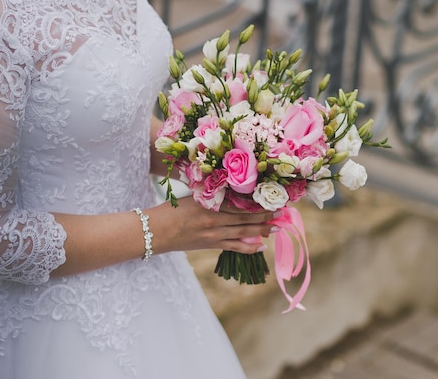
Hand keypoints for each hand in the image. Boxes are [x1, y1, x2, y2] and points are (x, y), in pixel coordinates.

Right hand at [149, 196, 277, 254]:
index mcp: (210, 203)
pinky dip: (249, 247)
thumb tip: (232, 189)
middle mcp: (215, 219)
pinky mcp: (211, 245)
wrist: (155, 232)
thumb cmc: (171, 209)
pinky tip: (261, 246)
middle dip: (266, 214)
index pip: (240, 201)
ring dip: (262, 229)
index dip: (258, 200)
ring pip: (244, 231)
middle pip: (246, 216)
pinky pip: (235, 246)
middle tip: (283, 211)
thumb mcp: (192, 196)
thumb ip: (211, 193)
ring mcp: (214, 234)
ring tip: (277, 226)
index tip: (273, 196)